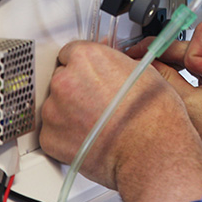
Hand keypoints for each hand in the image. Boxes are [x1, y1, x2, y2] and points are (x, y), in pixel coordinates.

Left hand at [40, 41, 201, 201]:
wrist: (150, 150)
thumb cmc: (152, 114)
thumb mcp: (142, 70)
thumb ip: (115, 62)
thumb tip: (110, 64)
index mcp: (87, 57)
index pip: (71, 51)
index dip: (84, 64)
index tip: (90, 73)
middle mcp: (65, 80)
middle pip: (62, 76)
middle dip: (77, 86)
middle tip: (98, 99)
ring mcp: (54, 110)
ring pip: (56, 104)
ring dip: (70, 110)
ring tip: (96, 121)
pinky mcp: (49, 137)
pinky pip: (53, 130)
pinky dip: (66, 133)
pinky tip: (89, 135)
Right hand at [127, 22, 201, 171]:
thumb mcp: (187, 104)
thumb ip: (165, 76)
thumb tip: (145, 57)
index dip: (180, 49)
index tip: (158, 56)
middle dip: (176, 56)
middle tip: (146, 59)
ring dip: (183, 66)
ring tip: (167, 80)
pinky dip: (190, 73)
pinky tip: (177, 84)